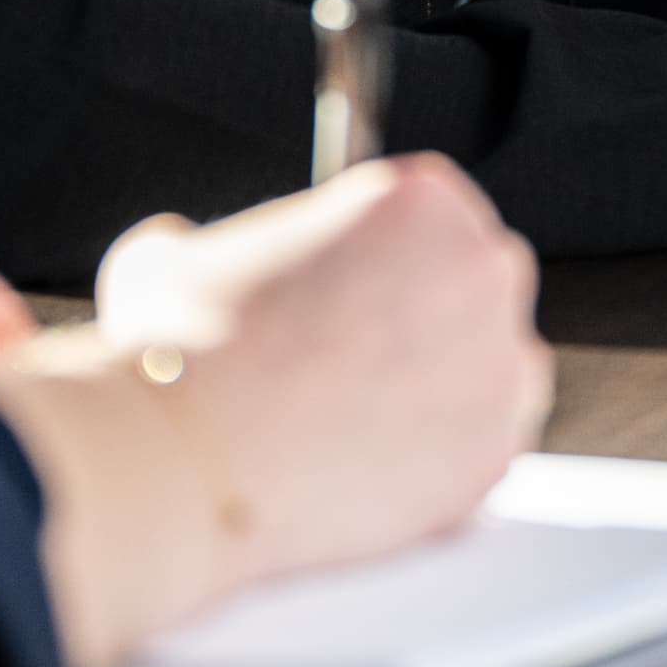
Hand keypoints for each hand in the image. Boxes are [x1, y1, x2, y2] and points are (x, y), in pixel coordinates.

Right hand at [0, 157, 549, 666]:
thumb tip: (181, 251)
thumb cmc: (180, 355)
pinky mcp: (496, 454)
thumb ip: (199, 243)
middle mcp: (480, 268)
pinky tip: (377, 469)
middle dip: (426, 319)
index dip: (384, 259)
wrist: (185, 466)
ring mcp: (501, 364)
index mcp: (418, 198)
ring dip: (443, 389)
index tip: (350, 295)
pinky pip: (483, 452)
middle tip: (353, 361)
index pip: (429, 215)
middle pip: (474, 285)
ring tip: (359, 421)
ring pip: (490, 370)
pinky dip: (441, 464)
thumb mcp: (165, 259)